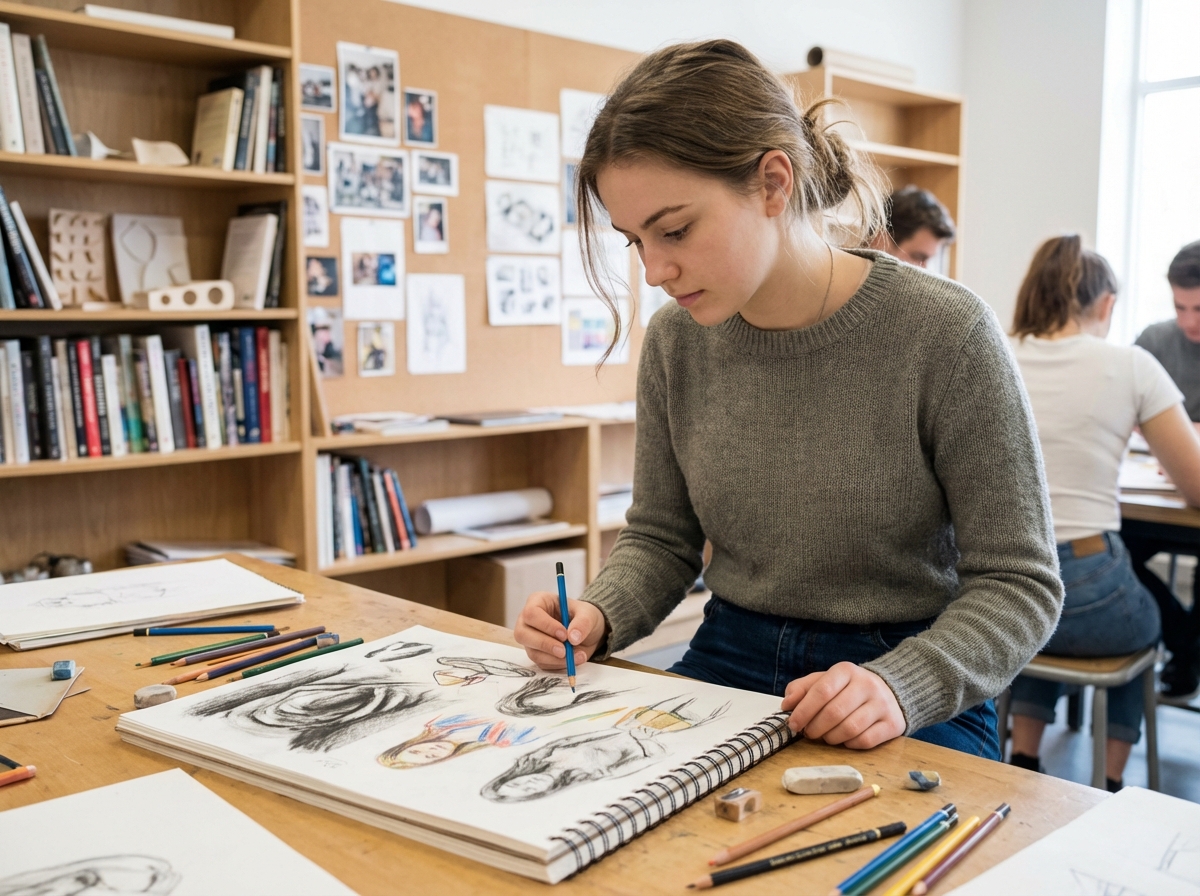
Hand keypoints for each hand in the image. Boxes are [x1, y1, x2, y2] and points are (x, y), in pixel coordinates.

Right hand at [514, 592, 607, 670]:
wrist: (588, 632)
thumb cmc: (583, 616)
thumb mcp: (588, 614)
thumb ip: (582, 623)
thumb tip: (573, 638)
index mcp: (537, 602)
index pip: (531, 613)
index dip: (546, 625)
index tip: (564, 635)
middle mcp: (528, 621)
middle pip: (522, 634)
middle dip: (545, 644)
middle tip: (564, 651)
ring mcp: (530, 639)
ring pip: (533, 653)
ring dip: (555, 659)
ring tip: (578, 656)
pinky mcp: (537, 654)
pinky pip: (542, 664)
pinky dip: (559, 665)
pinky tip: (573, 660)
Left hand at [780, 662, 905, 748]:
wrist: (889, 691)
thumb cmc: (847, 689)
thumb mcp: (824, 681)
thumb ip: (802, 689)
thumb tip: (787, 705)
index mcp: (846, 670)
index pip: (822, 691)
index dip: (804, 710)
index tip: (793, 723)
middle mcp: (867, 684)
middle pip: (834, 712)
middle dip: (815, 727)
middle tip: (808, 733)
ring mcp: (882, 704)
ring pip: (850, 728)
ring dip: (830, 738)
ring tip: (824, 737)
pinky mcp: (893, 724)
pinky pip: (865, 741)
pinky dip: (849, 744)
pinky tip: (843, 740)